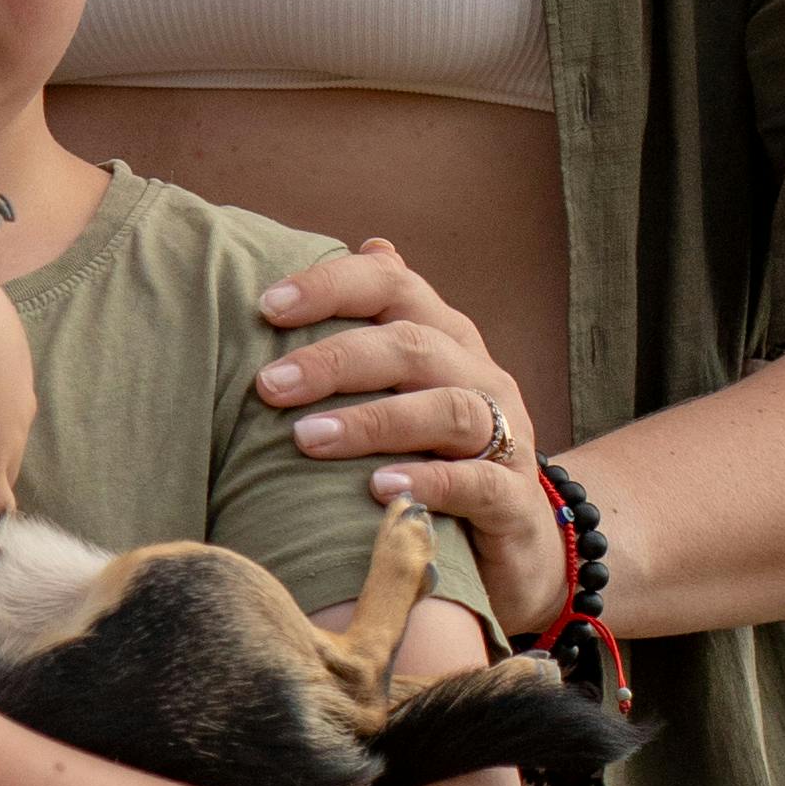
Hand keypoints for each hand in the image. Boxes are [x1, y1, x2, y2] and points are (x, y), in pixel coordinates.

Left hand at [253, 242, 567, 636]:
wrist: (517, 542)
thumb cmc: (439, 457)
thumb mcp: (411, 388)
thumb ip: (383, 327)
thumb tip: (371, 243)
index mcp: (445, 339)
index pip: (392, 286)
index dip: (332, 287)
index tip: (267, 307)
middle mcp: (478, 375)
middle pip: (411, 346)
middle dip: (335, 361)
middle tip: (269, 385)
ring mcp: (505, 435)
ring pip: (447, 409)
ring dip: (373, 422)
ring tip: (308, 439)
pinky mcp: (513, 500)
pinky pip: (478, 483)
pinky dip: (429, 482)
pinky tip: (379, 489)